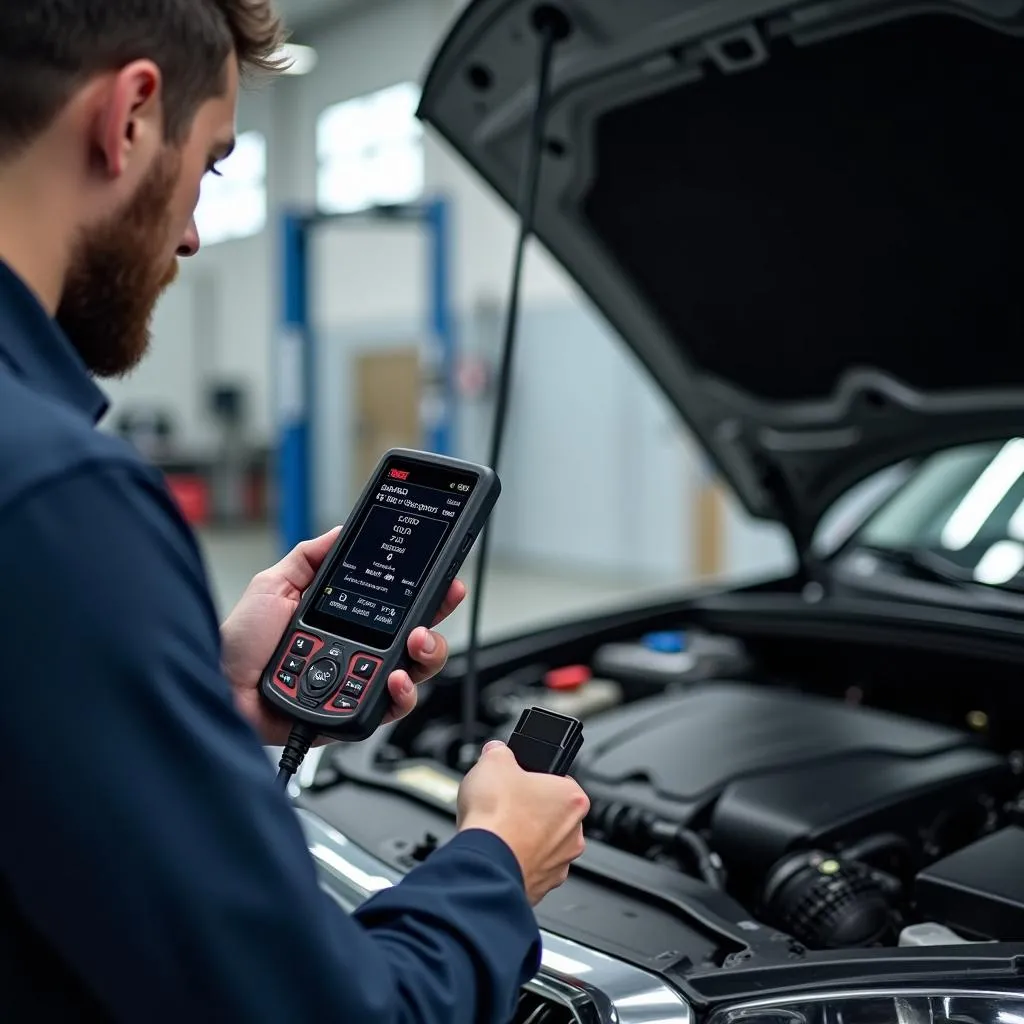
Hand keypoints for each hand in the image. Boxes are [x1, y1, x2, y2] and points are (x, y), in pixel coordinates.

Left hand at [220, 527, 465, 745]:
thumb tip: (341, 529)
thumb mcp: (274, 585)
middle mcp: (359, 653)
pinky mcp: (353, 715)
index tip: (444, 579)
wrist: (218, 685)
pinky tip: (395, 679)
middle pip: (417, 641)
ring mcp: (359, 684)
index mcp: (346, 621)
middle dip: (435, 625)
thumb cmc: (238, 642)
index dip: (425, 595)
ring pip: (414, 674)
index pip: (397, 606)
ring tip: (415, 644)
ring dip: (426, 655)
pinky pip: (391, 709)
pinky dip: (401, 694)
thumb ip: (310, 557)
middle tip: (434, 612)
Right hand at [456, 741, 589, 904]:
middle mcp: (573, 834)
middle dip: (529, 809)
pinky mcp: (541, 886)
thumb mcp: (493, 761)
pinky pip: (530, 867)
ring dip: (524, 837)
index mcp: (573, 799)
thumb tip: (497, 751)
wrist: (483, 862)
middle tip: (505, 804)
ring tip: (498, 829)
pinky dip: (516, 860)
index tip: (518, 780)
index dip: (533, 778)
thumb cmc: (496, 816)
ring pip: (542, 844)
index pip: (558, 781)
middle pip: (551, 814)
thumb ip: (500, 752)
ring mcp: (559, 864)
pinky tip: (497, 851)